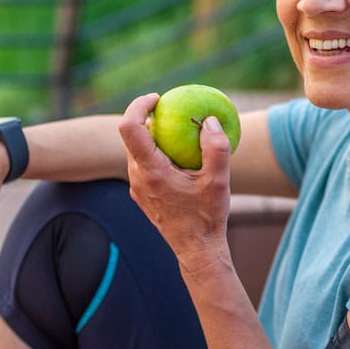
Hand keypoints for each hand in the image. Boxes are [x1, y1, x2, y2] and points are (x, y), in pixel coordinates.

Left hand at [118, 93, 232, 269]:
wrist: (197, 250)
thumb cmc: (207, 217)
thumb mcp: (219, 181)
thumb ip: (216, 148)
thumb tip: (209, 120)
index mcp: (151, 171)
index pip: (130, 127)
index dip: (138, 105)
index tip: (158, 98)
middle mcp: (138, 178)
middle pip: (131, 137)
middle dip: (147, 118)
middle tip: (170, 110)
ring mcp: (137, 189)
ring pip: (136, 152)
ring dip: (152, 138)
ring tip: (178, 133)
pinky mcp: (142, 196)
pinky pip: (143, 166)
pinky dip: (156, 154)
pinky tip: (179, 157)